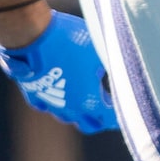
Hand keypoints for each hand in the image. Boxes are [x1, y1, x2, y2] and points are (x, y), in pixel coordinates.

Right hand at [0, 10, 121, 133]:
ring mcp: (49, 103)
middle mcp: (69, 108)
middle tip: (108, 109)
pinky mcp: (33, 94)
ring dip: (78, 112)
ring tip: (86, 100)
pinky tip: (60, 94)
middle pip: (88, 124)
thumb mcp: (99, 51)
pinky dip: (55, 102)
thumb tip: (115, 72)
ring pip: (67, 117)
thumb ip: (108, 67)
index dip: (117, 117)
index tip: (127, 111)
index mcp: (88, 100)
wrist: (33, 36)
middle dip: (99, 120)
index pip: (108, 118)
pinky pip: (46, 105)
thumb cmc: (70, 41)